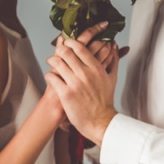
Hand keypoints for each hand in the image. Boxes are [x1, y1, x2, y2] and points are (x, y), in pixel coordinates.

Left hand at [45, 23, 122, 145]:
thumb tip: (114, 45)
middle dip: (59, 50)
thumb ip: (113, 60)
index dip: (70, 42)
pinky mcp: (66, 94)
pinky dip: (49, 75)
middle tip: (57, 53)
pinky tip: (51, 77)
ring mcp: (74, 83)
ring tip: (51, 62)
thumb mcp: (112, 78)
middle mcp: (85, 74)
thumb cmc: (105, 100)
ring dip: (51, 61)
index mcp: (96, 68)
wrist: (100, 122)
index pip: (80, 48)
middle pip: (66, 53)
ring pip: (57, 63)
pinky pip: (52, 78)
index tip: (67, 43)